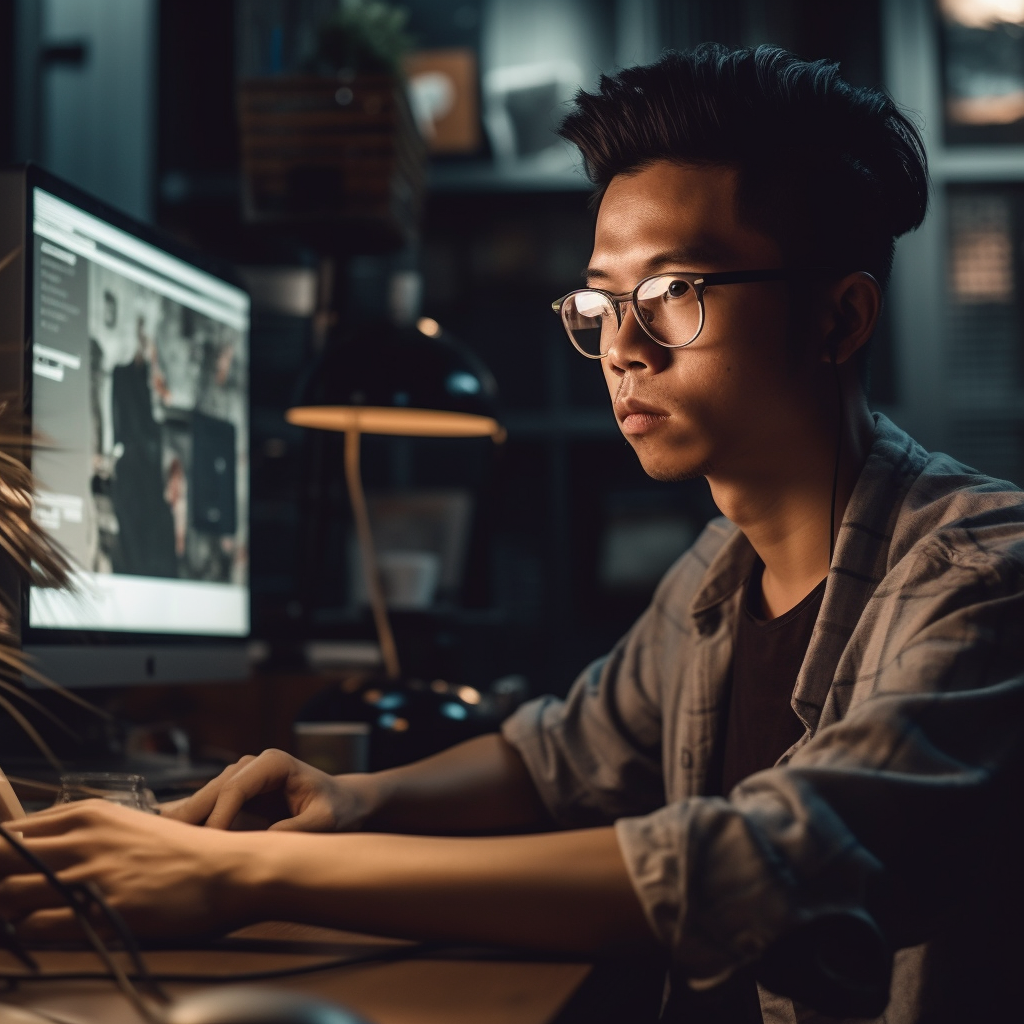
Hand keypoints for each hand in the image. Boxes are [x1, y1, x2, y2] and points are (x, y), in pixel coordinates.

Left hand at [0, 800, 253, 940]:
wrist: (228, 870)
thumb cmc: (182, 852)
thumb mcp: (129, 825)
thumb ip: (84, 832)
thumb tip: (43, 847)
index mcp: (89, 813)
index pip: (10, 830)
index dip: (0, 854)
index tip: (5, 869)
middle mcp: (83, 838)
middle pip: (0, 858)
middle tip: (11, 892)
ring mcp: (91, 874)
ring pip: (8, 893)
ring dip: (8, 908)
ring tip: (22, 915)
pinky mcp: (101, 910)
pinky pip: (37, 924)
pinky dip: (28, 930)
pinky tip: (41, 930)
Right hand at [161, 748, 370, 831]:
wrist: (342, 803)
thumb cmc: (337, 808)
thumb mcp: (325, 820)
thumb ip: (296, 829)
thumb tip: (263, 842)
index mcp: (273, 763)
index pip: (235, 787)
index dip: (218, 815)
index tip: (209, 844)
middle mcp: (252, 765)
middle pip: (213, 790)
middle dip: (191, 818)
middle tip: (169, 847)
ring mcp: (241, 778)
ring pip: (205, 799)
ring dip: (187, 822)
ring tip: (166, 848)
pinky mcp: (235, 795)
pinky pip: (209, 809)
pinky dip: (193, 825)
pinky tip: (174, 842)